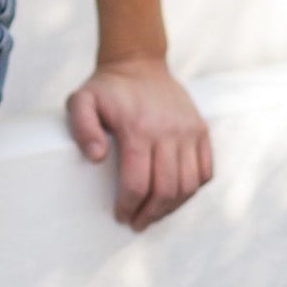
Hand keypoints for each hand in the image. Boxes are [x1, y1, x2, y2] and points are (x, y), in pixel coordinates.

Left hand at [65, 56, 212, 230]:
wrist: (138, 64)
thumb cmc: (107, 89)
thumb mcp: (81, 101)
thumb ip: (81, 128)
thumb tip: (96, 158)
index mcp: (138, 129)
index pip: (138, 183)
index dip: (129, 206)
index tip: (121, 216)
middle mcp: (169, 131)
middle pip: (166, 189)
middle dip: (150, 213)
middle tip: (137, 223)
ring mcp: (188, 131)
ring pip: (189, 185)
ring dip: (172, 207)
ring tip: (155, 214)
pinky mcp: (200, 130)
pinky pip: (206, 170)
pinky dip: (193, 189)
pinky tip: (176, 196)